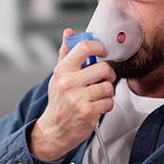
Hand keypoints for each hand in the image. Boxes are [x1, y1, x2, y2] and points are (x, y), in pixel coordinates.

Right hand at [29, 28, 116, 161]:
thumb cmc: (58, 102)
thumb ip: (66, 54)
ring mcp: (78, 98)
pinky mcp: (88, 112)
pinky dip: (106, 105)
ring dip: (106, 93)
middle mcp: (68, 82)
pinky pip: (109, 102)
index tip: (103, 51)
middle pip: (104, 68)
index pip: (84, 47)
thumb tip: (69, 32)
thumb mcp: (58, 76)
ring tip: (96, 96)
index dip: (99, 47)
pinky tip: (96, 107)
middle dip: (107, 75)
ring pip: (108, 87)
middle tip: (103, 79)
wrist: (54, 131)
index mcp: (62, 70)